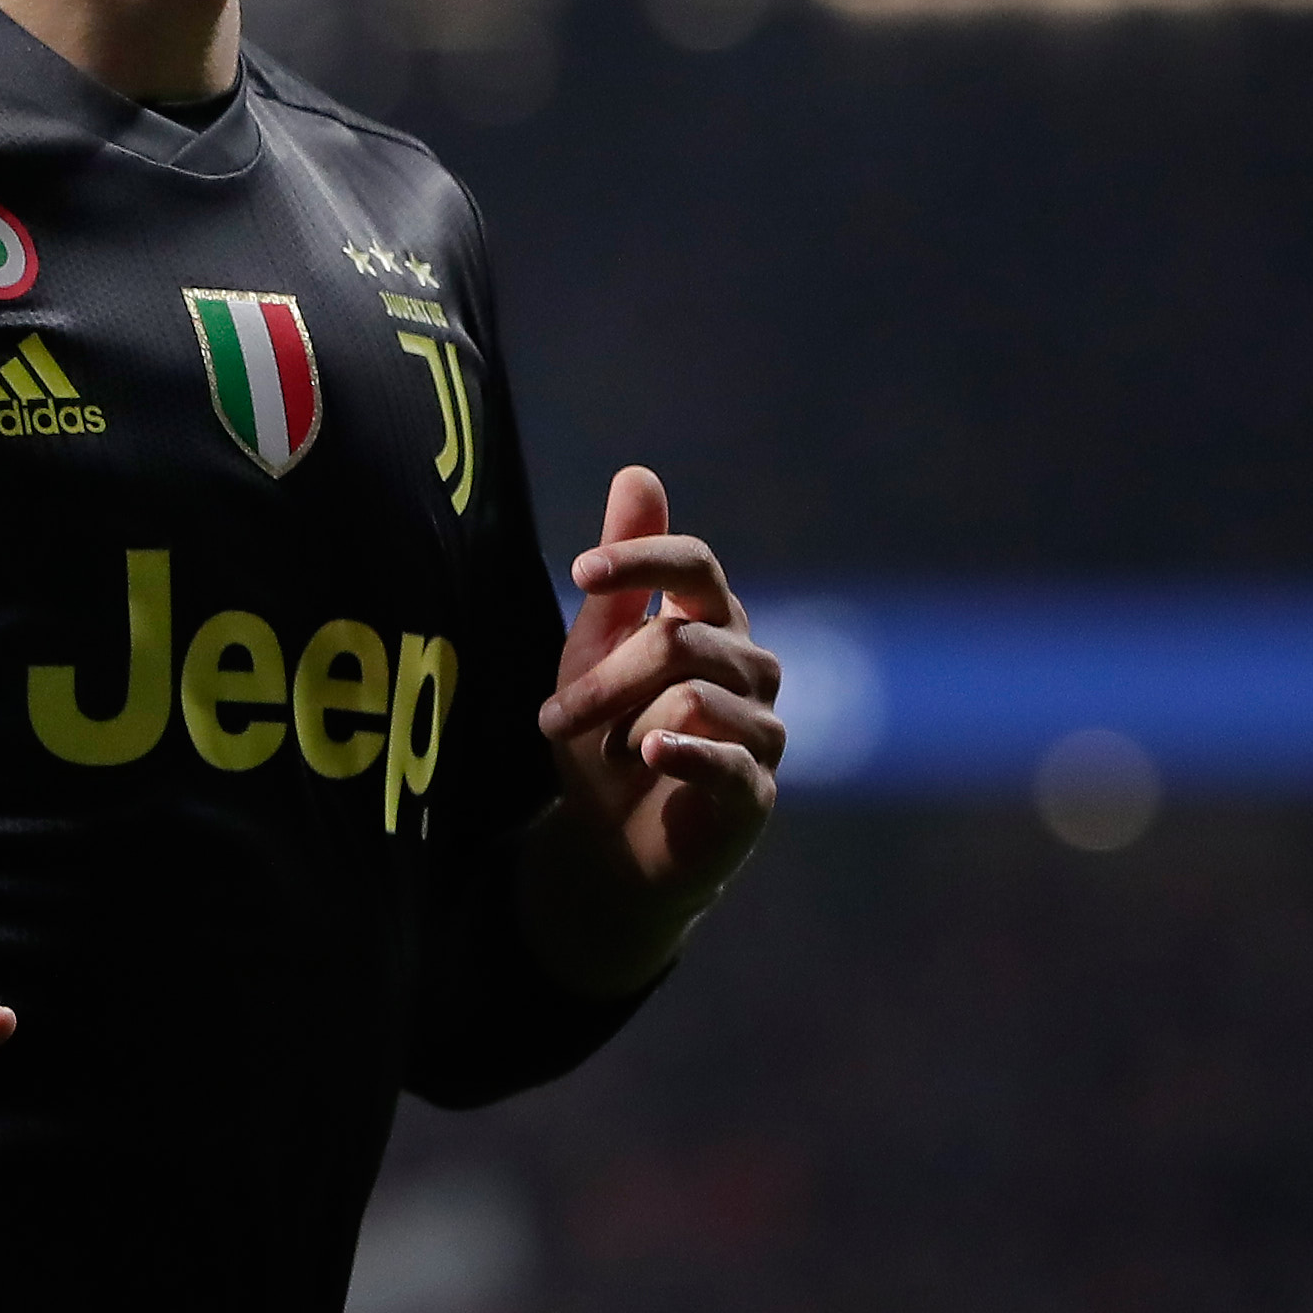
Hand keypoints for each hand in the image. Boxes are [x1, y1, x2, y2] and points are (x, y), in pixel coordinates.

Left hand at [535, 465, 783, 911]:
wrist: (610, 840)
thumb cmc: (607, 731)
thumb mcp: (596, 649)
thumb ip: (620, 576)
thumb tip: (638, 472)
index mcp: (712, 620)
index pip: (696, 565)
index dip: (642, 558)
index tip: (579, 572)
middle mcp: (749, 665)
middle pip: (679, 642)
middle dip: (604, 679)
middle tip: (551, 716)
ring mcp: (761, 728)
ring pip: (695, 697)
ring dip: (625, 724)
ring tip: (606, 752)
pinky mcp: (756, 790)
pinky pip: (728, 759)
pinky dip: (685, 754)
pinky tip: (652, 753)